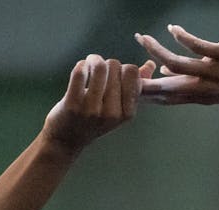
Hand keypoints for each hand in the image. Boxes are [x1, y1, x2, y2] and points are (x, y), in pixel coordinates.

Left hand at [42, 55, 156, 150]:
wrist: (67, 139)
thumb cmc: (95, 119)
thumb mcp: (118, 108)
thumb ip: (134, 87)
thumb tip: (151, 64)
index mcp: (127, 113)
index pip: (132, 72)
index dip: (122, 68)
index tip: (114, 77)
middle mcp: (112, 113)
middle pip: (115, 65)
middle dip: (107, 64)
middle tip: (98, 72)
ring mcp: (92, 110)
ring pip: (99, 66)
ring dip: (93, 59)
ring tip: (89, 65)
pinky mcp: (72, 105)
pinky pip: (80, 72)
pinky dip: (81, 65)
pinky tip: (81, 70)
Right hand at [135, 25, 218, 104]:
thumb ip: (193, 82)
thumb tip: (168, 73)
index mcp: (203, 95)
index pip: (169, 97)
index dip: (149, 93)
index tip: (129, 89)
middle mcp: (206, 87)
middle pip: (168, 87)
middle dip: (146, 79)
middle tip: (123, 71)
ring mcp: (215, 72)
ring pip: (178, 65)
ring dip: (157, 52)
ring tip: (142, 39)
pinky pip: (199, 47)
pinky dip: (183, 37)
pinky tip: (172, 29)